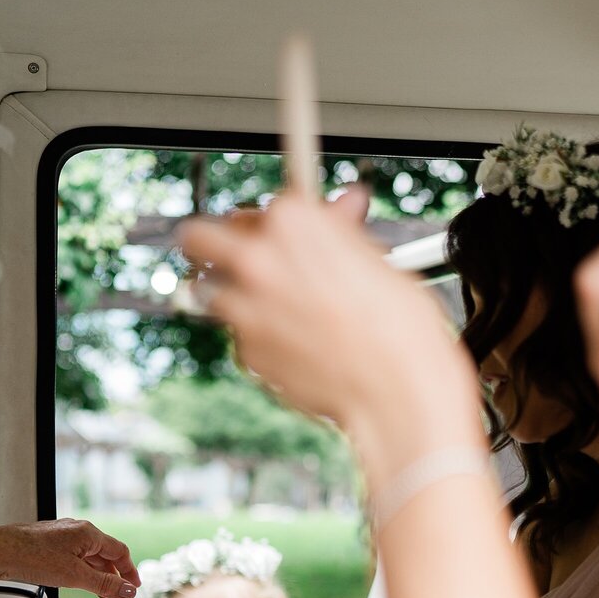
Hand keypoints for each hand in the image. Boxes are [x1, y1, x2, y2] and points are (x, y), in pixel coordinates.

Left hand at [0, 519, 140, 597]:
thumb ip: (104, 584)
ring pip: (89, 557)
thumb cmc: (31, 557)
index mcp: (88, 533)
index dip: (129, 571)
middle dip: (113, 578)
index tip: (133, 588)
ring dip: (98, 577)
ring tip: (101, 596)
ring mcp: (62, 536)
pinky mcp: (49, 543)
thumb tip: (128, 590)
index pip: (119, 551)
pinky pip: (74, 557)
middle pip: (105, 555)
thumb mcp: (74, 575)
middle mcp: (77, 530)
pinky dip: (82, 572)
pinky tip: (80, 583)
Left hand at [175, 190, 475, 444]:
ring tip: (271, 307)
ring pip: (208, 290)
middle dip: (214, 244)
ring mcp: (244, 307)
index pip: (261, 208)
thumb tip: (345, 208)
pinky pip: (238, 337)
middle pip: (198, 236)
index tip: (288, 237)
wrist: (396, 389)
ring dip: (231, 294)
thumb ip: (343, 233)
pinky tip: (294, 345)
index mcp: (294, 221)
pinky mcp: (245, 352)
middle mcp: (258, 258)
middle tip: (238, 256)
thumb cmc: (400, 326)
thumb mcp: (378, 262)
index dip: (275, 224)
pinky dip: (257, 338)